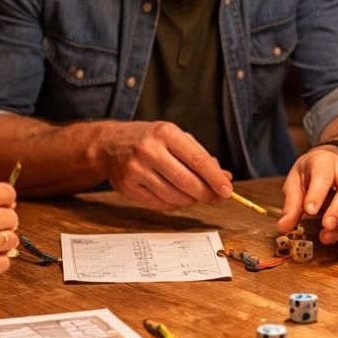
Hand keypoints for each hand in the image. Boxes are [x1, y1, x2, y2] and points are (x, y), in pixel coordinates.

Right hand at [98, 121, 232, 209]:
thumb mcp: (175, 138)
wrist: (109, 144)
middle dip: (206, 194)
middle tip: (216, 197)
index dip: (215, 178)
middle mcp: (149, 150)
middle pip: (187, 182)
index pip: (198, 160)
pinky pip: (159, 204)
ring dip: (190, 200)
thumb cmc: (149, 140)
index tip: (227, 189)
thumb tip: (225, 177)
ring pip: (174, 196)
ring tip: (195, 195)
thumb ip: (200, 156)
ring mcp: (136, 169)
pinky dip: (174, 205)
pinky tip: (177, 198)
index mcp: (165, 133)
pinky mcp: (127, 187)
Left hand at [278, 145, 337, 244]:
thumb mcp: (296, 182)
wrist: (331, 165)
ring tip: (328, 238)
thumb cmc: (311, 174)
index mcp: (326, 162)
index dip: (318, 194)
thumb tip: (283, 227)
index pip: (324, 176)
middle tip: (326, 227)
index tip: (310, 211)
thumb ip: (291, 204)